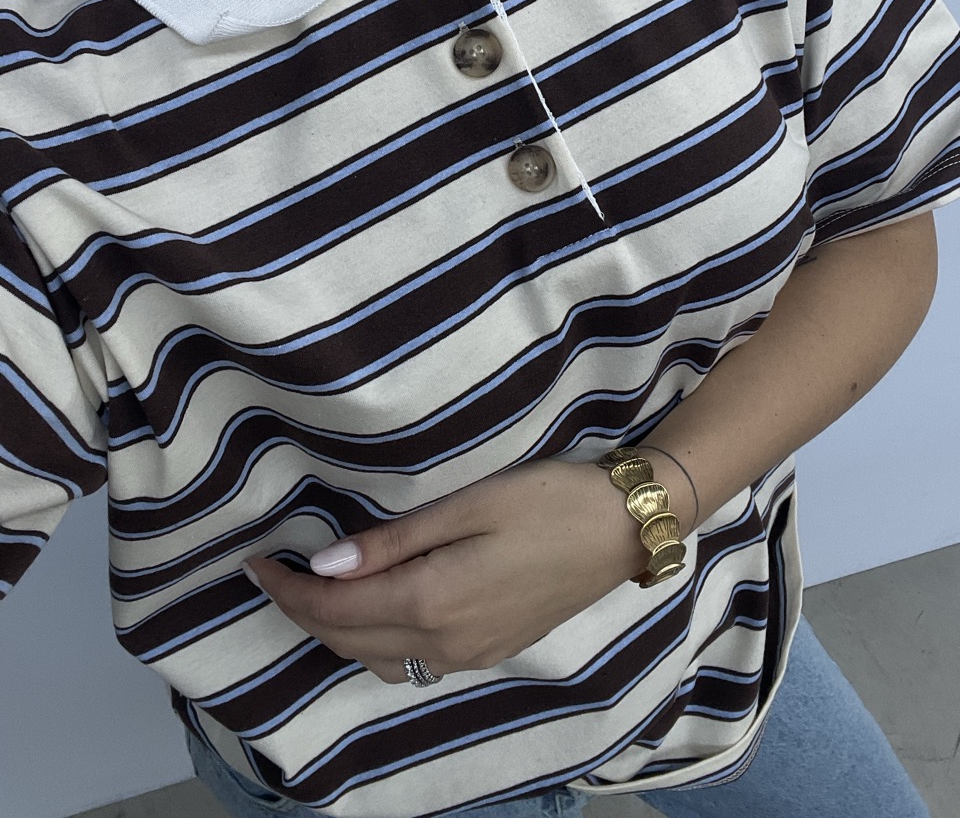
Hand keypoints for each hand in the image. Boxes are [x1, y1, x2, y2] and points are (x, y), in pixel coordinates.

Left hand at [246, 459, 646, 684]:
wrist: (622, 530)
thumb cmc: (546, 501)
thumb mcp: (467, 505)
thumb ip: (393, 541)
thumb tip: (325, 566)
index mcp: (433, 601)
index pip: (335, 608)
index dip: (288, 589)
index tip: (255, 563)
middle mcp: (446, 642)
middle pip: (348, 640)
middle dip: (302, 611)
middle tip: (271, 574)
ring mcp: (470, 654)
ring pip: (376, 659)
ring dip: (334, 631)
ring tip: (310, 592)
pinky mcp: (490, 650)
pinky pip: (410, 662)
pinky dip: (372, 643)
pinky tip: (369, 612)